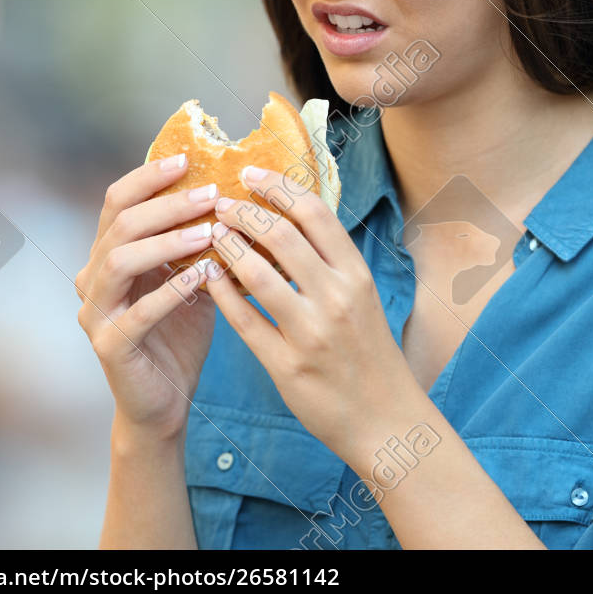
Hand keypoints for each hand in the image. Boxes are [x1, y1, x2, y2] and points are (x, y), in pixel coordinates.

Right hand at [75, 153, 225, 441]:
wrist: (163, 403)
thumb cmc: (179, 336)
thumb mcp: (191, 278)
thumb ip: (198, 241)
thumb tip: (236, 194)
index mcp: (109, 255)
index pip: (118, 201)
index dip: (149, 177)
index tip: (187, 159)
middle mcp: (92, 278)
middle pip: (120, 224)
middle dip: (167, 204)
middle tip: (211, 193)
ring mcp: (95, 312)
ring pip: (119, 260)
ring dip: (166, 240)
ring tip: (210, 230)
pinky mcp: (110, 345)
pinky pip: (138, 312)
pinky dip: (171, 290)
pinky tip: (203, 275)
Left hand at [204, 165, 425, 463]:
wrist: (385, 419)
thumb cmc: (369, 353)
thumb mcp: (361, 298)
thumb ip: (330, 261)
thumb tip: (289, 216)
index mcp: (356, 275)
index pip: (315, 213)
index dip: (278, 186)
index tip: (250, 173)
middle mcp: (337, 298)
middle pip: (281, 235)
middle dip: (243, 212)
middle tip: (219, 202)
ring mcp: (311, 333)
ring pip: (257, 274)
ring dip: (226, 247)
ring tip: (211, 234)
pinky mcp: (287, 366)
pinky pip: (244, 320)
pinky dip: (221, 293)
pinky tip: (207, 277)